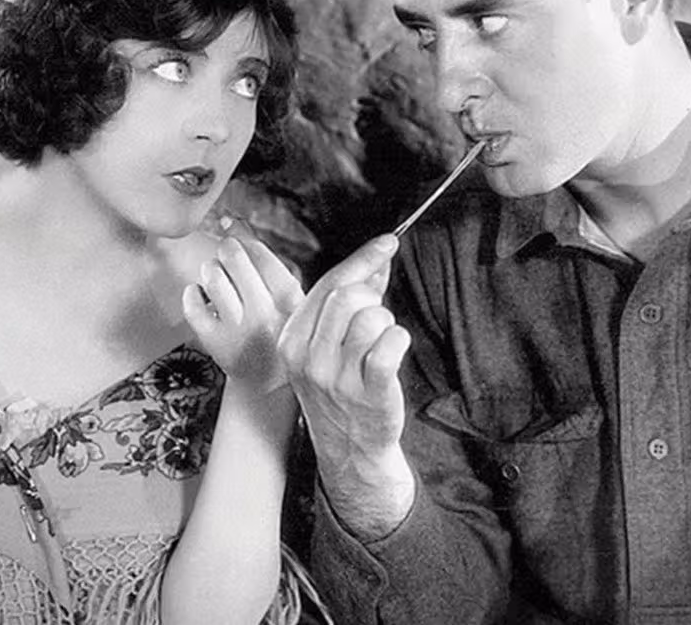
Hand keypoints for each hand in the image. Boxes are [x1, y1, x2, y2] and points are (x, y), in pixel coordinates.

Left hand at [182, 225, 303, 395]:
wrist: (268, 383)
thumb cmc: (276, 328)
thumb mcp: (285, 294)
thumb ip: (262, 256)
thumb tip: (230, 220)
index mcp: (290, 298)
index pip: (258, 250)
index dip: (240, 234)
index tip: (231, 230)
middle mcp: (265, 312)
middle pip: (232, 255)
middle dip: (226, 251)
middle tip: (230, 263)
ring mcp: (238, 328)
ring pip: (211, 274)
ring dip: (212, 272)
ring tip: (221, 285)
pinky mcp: (214, 341)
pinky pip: (192, 300)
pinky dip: (194, 294)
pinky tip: (206, 301)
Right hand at [278, 234, 414, 534]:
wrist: (350, 448)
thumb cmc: (342, 389)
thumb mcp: (330, 345)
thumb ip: (352, 299)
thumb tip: (379, 258)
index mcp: (291, 339)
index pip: (329, 284)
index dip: (363, 259)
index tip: (388, 242)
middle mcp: (307, 357)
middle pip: (347, 296)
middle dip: (372, 297)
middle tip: (377, 316)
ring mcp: (335, 377)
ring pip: (371, 318)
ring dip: (386, 323)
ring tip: (379, 344)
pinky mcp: (367, 392)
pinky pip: (391, 343)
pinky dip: (399, 340)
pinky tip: (391, 355)